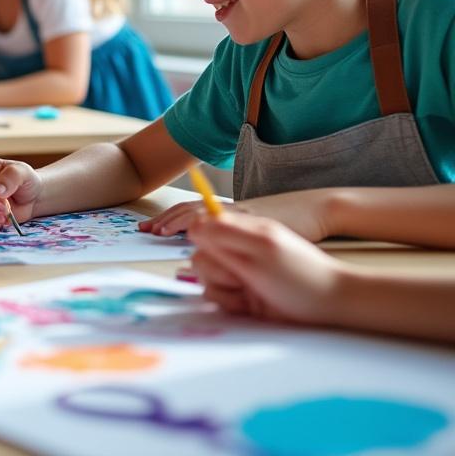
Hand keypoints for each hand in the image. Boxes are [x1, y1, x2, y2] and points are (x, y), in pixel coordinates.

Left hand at [141, 188, 332, 240]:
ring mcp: (240, 211)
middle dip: (166, 220)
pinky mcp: (254, 216)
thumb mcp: (257, 233)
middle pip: (189, 209)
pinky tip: (195, 231)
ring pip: (202, 212)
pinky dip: (207, 223)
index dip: (169, 220)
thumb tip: (217, 256)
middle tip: (145, 231)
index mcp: (229, 213)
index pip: (190, 212)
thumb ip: (236, 241)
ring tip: (159, 231)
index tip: (151, 229)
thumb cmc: (291, 223)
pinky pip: (223, 218)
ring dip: (179, 220)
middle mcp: (230, 209)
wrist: (317, 207)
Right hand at [188, 213, 345, 324]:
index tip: (216, 253)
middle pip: (200, 255)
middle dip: (216, 270)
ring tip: (248, 293)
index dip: (201, 239)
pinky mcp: (239, 294)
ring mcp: (238, 272)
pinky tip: (248, 304)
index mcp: (243, 231)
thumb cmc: (301, 275)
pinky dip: (227, 301)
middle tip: (241, 277)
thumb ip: (225, 234)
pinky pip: (215, 295)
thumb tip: (193, 224)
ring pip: (205, 277)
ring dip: (222, 288)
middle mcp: (237, 249)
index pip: (202, 227)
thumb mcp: (262, 248)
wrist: (329, 304)